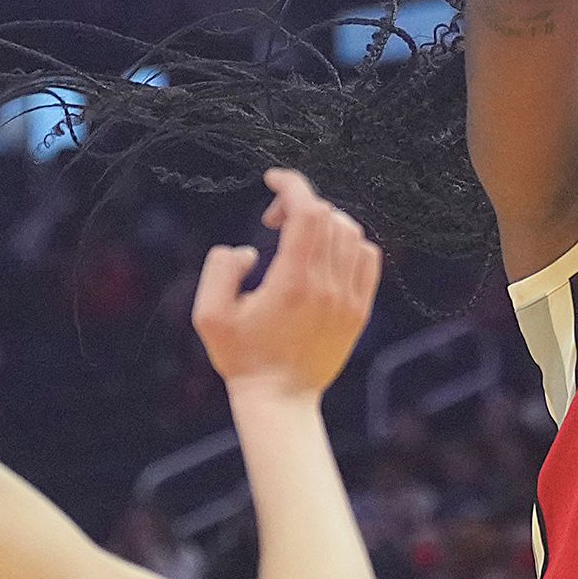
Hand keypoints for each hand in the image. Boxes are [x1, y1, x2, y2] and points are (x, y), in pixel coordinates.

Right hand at [194, 170, 382, 403]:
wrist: (281, 400)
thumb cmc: (241, 358)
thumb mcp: (209, 315)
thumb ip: (220, 269)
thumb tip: (249, 250)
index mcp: (293, 282)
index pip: (308, 211)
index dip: (292, 184)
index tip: (272, 178)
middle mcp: (328, 286)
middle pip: (329, 216)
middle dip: (299, 204)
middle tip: (272, 220)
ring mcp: (349, 298)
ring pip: (351, 233)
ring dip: (323, 222)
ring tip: (295, 238)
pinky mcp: (359, 310)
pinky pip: (368, 258)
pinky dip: (348, 243)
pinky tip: (322, 255)